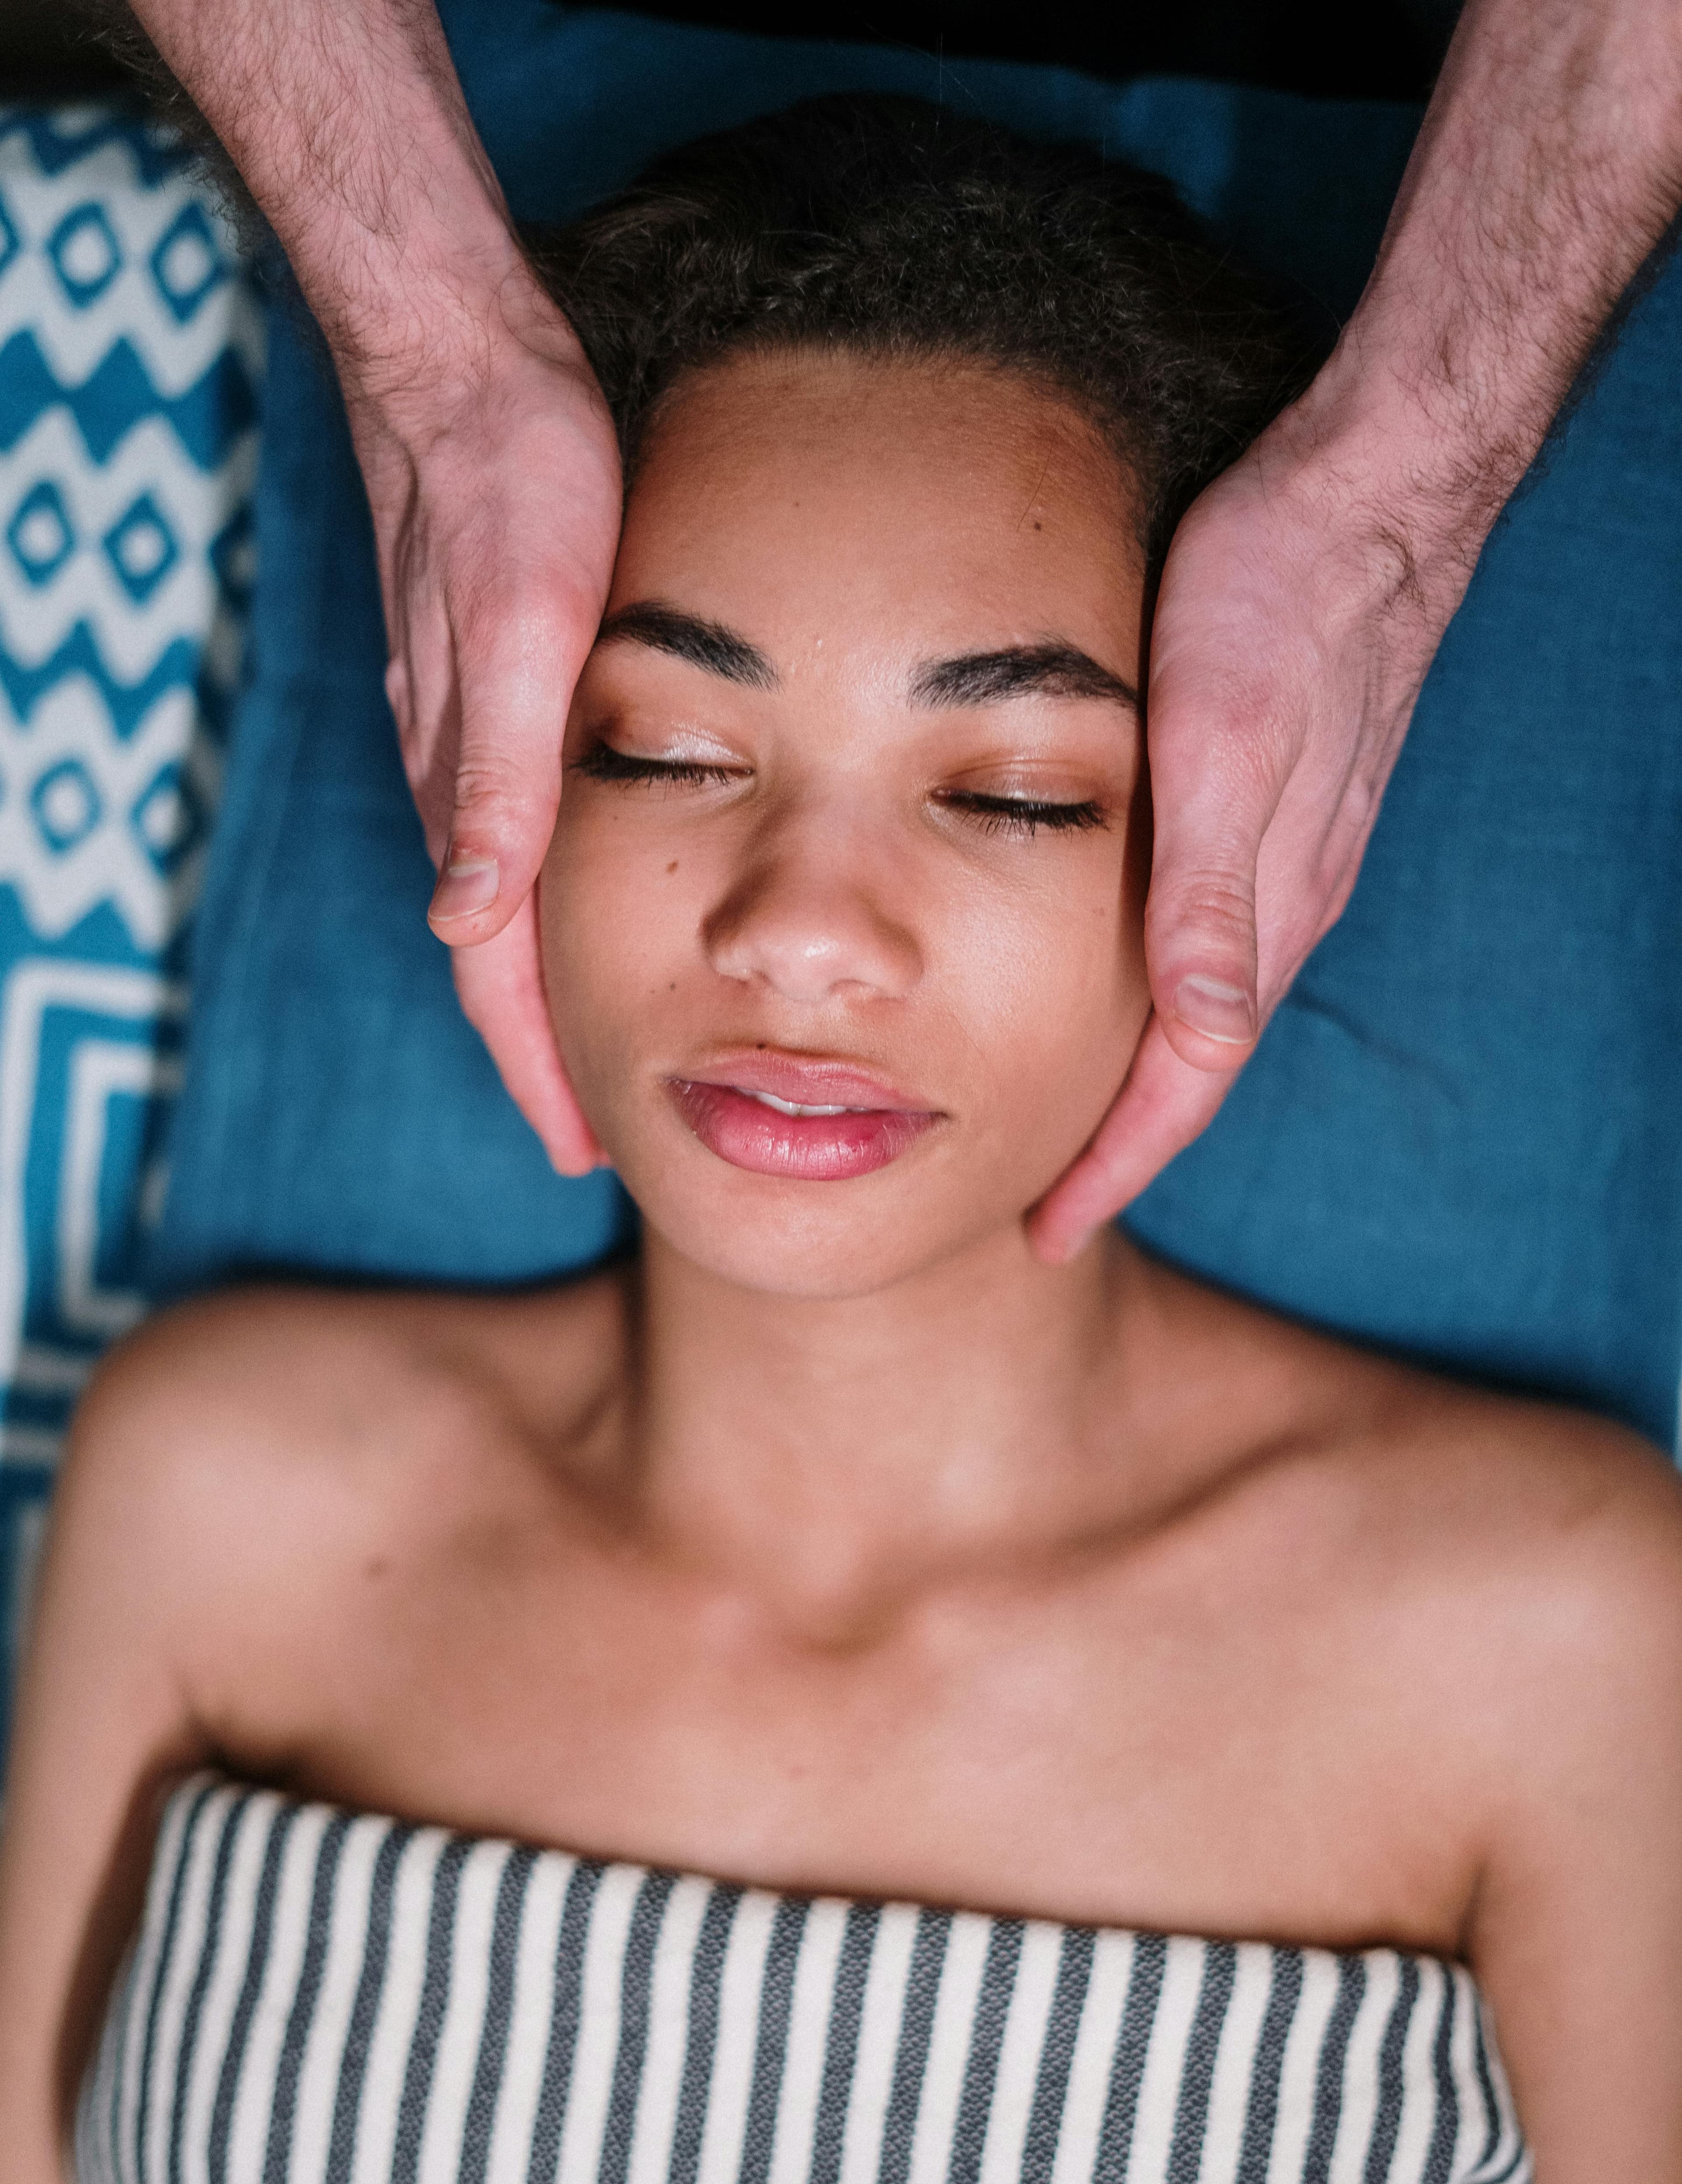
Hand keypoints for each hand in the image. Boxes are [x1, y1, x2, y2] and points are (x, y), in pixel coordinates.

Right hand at [349, 268, 621, 1174]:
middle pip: (497, 958)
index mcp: (470, 786)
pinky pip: (514, 839)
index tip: (582, 1152)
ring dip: (544, 991)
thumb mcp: (518, 629)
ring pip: (505, 904)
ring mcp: (470, 746)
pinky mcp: (492, 703)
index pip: (496, 970)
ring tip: (596, 1054)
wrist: (467, 374)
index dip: (540, 1067)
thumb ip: (493, 776)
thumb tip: (463, 919)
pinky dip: (548, 905)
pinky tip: (580, 913)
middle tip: (594, 1140)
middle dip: (542, 1057)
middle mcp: (462, 783)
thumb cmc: (507, 490)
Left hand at [1028, 398, 1472, 1258]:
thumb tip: (1202, 1031)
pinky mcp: (1268, 808)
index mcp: (1266, 906)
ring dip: (1137, 1075)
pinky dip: (1153, 995)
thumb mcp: (1227, 740)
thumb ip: (1215, 890)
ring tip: (1063, 1122)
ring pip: (1201, 1007)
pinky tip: (1112, 985)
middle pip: (1192, 1064)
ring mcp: (1280, 857)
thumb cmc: (1282, 600)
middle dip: (1119, 1144)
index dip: (1115, 1164)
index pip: (1185, 1081)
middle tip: (1042, 1205)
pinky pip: (1208, 942)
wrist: (1366, 494)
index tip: (1048, 1233)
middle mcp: (1279, 901)